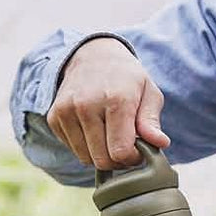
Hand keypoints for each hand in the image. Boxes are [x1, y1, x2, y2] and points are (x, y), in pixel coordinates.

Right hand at [46, 37, 170, 169]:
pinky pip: (73, 149)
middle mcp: (87, 104)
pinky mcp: (54, 117)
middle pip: (102, 160)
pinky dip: (86, 146)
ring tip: (110, 136)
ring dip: (101, 154)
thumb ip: (152, 121)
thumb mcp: (149, 93)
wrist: (92, 56)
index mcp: (116, 99)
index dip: (133, 158)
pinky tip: (94, 129)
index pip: (121, 151)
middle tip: (125, 145)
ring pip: (86, 158)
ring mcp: (67, 111)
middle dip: (117, 160)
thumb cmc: (127, 78)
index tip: (138, 149)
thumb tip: (161, 143)